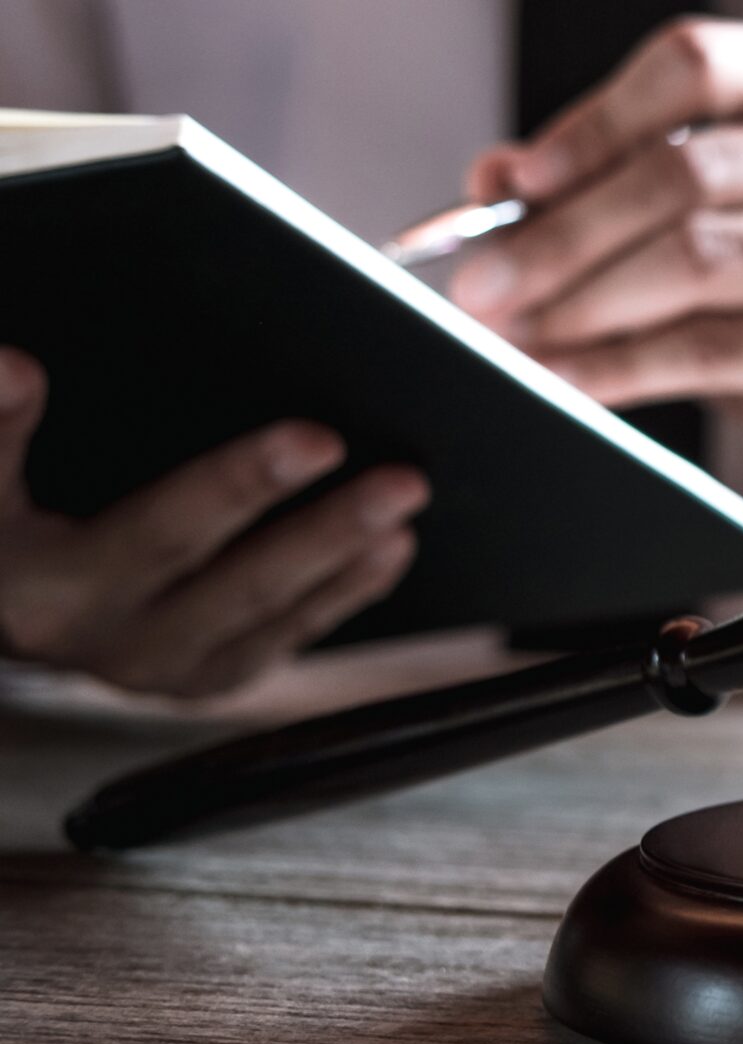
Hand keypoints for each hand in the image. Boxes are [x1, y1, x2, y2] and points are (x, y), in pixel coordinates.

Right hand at [0, 350, 428, 697]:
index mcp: (42, 582)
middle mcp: (100, 635)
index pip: (143, 527)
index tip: (304, 436)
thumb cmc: (8, 528)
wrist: (9, 608)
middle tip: (372, 464)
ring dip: (342, 554)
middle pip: (215, 571)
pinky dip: (346, 590)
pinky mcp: (206, 675)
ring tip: (401, 500)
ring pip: (265, 612)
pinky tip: (392, 547)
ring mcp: (159, 666)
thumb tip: (12, 368)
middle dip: (302, 517)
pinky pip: (288, 636)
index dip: (221, 482)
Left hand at [451, 20, 742, 445]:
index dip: (594, 121)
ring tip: (512, 331)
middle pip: (687, 170)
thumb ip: (601, 172)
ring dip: (583, 300)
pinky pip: (713, 346)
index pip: (697, 65)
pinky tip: (564, 376)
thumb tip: (493, 183)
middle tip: (480, 282)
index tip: (513, 182)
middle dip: (564, 232)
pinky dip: (619, 365)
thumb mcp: (698, 199)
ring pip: (698, 258)